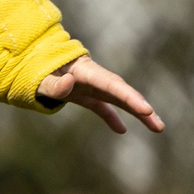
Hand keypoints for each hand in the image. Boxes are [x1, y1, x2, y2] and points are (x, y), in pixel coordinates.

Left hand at [37, 54, 164, 134]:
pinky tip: (122, 131)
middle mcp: (95, 78)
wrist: (35, 62)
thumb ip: (53, 84)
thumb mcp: (41, 78)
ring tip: (158, 128)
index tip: (146, 109)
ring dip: (139, 113)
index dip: (129, 97)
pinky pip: (104, 108)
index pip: (112, 85)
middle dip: (140, 107)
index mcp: (86, 72)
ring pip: (120, 100)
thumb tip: (69, 83)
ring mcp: (93, 87)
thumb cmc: (37, 70)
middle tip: (157, 124)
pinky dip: (113, 118)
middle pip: (122, 92)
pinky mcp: (88, 95)